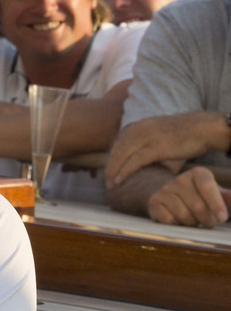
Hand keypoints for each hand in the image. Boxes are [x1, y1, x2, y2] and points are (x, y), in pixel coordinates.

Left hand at [109, 113, 229, 185]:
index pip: (118, 144)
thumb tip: (142, 164)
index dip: (111, 160)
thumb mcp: (160, 137)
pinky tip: (119, 180)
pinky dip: (125, 171)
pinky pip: (135, 161)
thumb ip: (148, 148)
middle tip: (106, 182)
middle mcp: (139, 129)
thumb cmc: (185, 135)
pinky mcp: (156, 147)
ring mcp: (147, 137)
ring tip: (110, 185)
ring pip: (122, 156)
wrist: (203, 128)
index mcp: (138, 126)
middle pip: (116, 151)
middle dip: (109, 167)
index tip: (108, 172)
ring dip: (113, 172)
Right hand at [146, 166, 230, 227]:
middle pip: (198, 206)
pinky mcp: (154, 202)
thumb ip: (225, 196)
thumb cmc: (198, 195)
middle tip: (209, 222)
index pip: (207, 188)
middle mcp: (179, 179)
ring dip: (193, 223)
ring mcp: (165, 190)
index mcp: (198, 173)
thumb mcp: (213, 193)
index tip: (223, 218)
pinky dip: (178, 225)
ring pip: (184, 216)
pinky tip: (179, 220)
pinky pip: (170, 221)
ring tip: (194, 220)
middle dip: (207, 219)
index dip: (216, 204)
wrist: (169, 194)